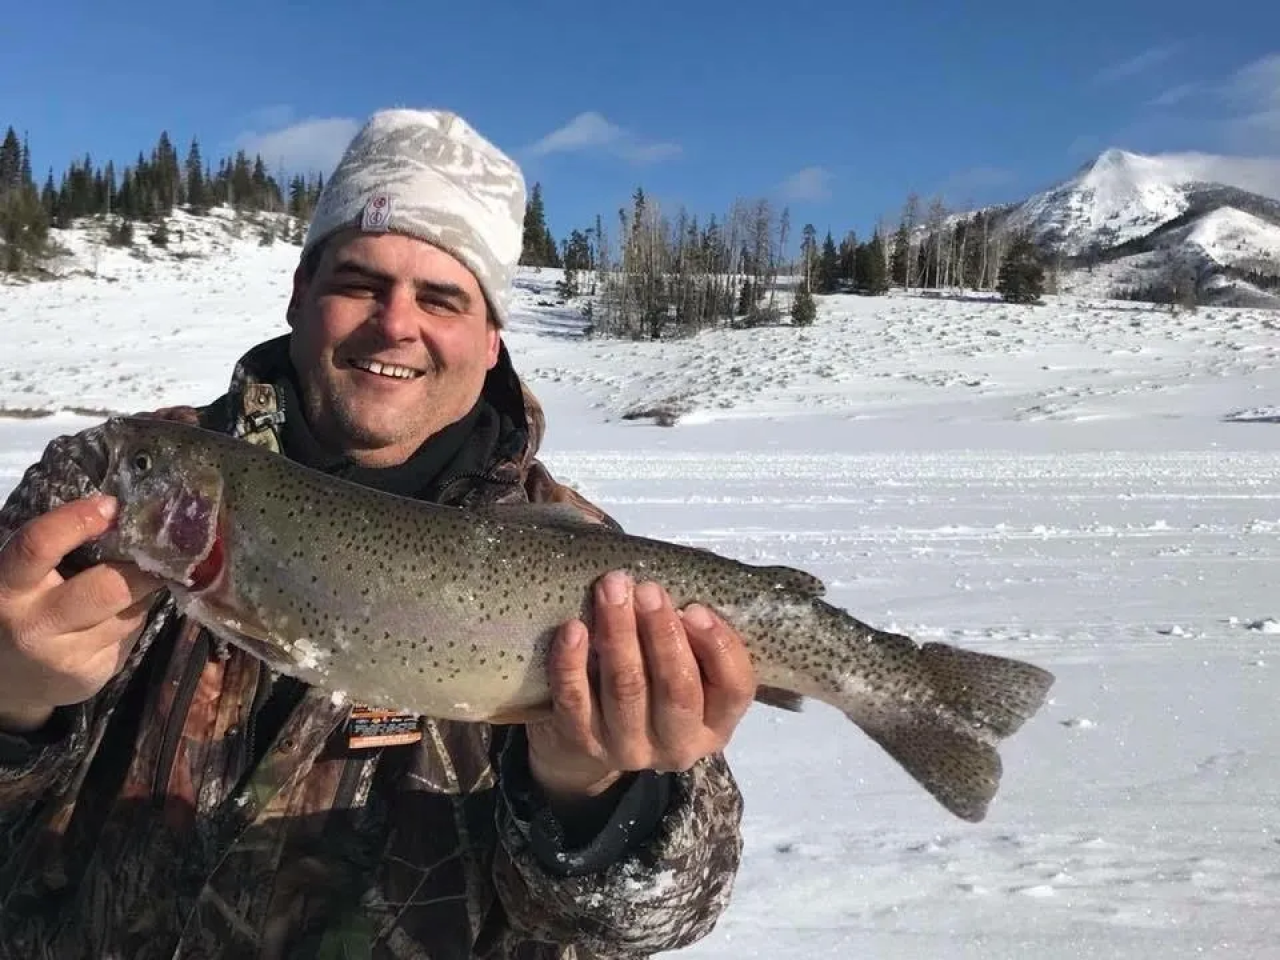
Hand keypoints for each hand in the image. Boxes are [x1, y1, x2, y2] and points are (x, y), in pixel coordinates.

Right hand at [0, 496, 162, 731]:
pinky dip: (134, 617)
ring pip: (130, 611)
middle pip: (109, 587)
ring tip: (134, 584)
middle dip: (143, 567)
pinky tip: (117, 617)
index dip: (77, 520)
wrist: (5, 680)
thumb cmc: (21, 609)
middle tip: (160, 550)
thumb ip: (57, 552)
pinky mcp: (92, 675)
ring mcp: (65, 656)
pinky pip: (131, 634)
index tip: (111, 505)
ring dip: (142, 593)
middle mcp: (34, 625)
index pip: (38, 546)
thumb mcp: (22, 578)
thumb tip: (122, 516)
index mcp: (7, 588)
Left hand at [526, 570, 755, 806]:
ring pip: (626, 688)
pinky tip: (573, 629)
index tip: (695, 608)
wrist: (595, 735)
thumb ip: (694, 635)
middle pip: (677, 689)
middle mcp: (679, 744)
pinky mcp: (585, 741)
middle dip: (663, 632)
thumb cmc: (654, 684)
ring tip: (611, 591)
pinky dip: (572, 662)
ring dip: (619, 633)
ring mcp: (629, 747)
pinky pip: (575, 700)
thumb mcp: (689, 668)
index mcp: (716, 724)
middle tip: (647, 590)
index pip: (734, 688)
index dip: (718, 646)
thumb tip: (681, 593)